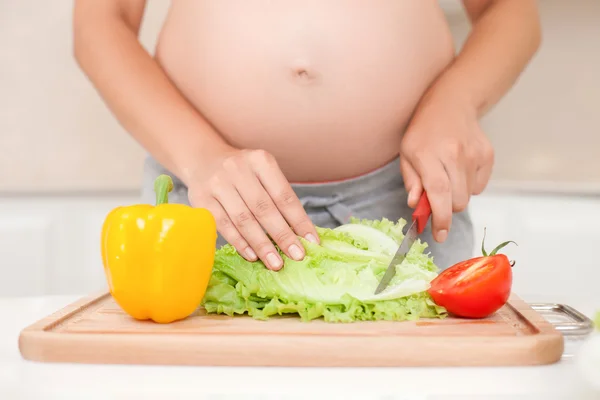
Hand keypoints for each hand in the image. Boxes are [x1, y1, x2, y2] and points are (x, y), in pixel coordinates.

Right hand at [188, 148, 318, 269]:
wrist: (203, 159)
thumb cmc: (243, 173)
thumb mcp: (263, 173)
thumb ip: (279, 198)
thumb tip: (302, 234)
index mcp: (260, 161)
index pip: (284, 195)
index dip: (299, 220)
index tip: (313, 241)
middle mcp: (238, 169)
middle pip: (264, 208)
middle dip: (283, 236)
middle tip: (297, 256)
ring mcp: (217, 184)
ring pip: (244, 220)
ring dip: (262, 245)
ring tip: (276, 263)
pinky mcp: (201, 199)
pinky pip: (224, 225)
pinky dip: (240, 243)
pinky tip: (253, 256)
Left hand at [399, 89, 493, 242]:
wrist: (452, 103)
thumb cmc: (423, 131)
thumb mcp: (407, 154)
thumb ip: (412, 182)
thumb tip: (417, 206)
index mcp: (428, 154)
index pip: (438, 192)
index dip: (440, 218)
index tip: (439, 235)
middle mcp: (454, 154)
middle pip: (457, 201)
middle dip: (446, 209)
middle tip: (436, 198)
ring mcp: (474, 154)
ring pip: (468, 197)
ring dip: (456, 196)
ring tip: (447, 177)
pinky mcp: (488, 155)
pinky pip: (479, 186)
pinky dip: (469, 186)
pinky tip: (460, 169)